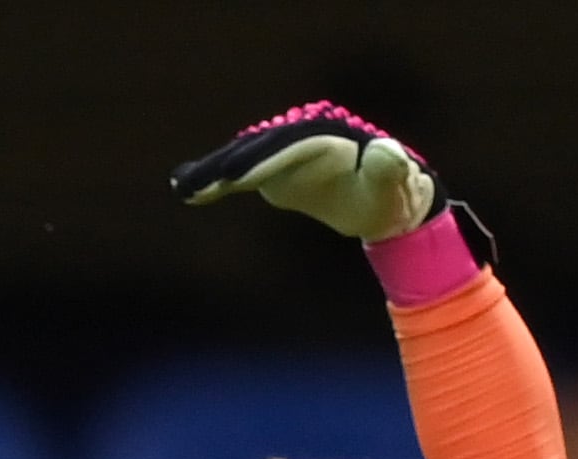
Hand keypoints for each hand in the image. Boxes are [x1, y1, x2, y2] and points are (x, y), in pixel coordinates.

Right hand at [170, 102, 438, 241]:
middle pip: (261, 147)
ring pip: (246, 156)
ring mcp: (287, 154)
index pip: (293, 146)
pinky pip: (242, 173)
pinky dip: (215, 182)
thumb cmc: (390, 197)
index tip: (233, 177)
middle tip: (194, 183)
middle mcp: (305, 139)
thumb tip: (384, 150)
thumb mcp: (395, 187)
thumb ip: (390, 169)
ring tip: (182, 187)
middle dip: (228, 163)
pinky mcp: (274, 170)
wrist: (383, 200)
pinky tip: (186, 191)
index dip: (263, 160)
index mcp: (332, 141)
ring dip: (213, 171)